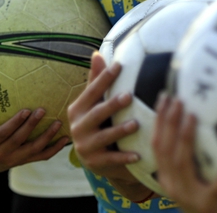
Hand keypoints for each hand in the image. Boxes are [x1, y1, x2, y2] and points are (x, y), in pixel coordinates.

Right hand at [0, 100, 68, 171]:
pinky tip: (65, 139)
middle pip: (19, 141)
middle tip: (42, 111)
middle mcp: (1, 155)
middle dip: (31, 126)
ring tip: (58, 123)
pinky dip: (54, 149)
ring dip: (47, 137)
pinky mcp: (24, 161)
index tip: (25, 110)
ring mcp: (14, 160)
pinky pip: (41, 157)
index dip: (14, 124)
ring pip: (33, 150)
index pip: (2, 134)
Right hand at [68, 52, 152, 201]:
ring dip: (120, 131)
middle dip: (112, 105)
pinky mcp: (95, 163)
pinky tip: (138, 154)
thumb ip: (96, 81)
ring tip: (136, 124)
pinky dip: (124, 157)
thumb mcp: (94, 103)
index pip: (91, 91)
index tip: (119, 65)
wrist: (96, 158)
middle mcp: (78, 128)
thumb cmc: (98, 122)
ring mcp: (85, 146)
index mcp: (77, 110)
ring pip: (104, 137)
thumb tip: (96, 53)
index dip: (104, 78)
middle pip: (96, 114)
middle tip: (129, 96)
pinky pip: (111, 159)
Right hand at [152, 94, 216, 212]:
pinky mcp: (209, 206)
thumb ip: (190, 158)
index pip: (157, 146)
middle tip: (178, 99)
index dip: (158, 121)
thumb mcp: (193, 180)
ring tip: (193, 115)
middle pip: (165, 150)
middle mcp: (174, 187)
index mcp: (167, 179)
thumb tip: (195, 119)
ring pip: (182, 164)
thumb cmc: (208, 202)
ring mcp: (190, 198)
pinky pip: (216, 189)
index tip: (165, 97)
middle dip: (169, 122)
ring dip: (186, 137)